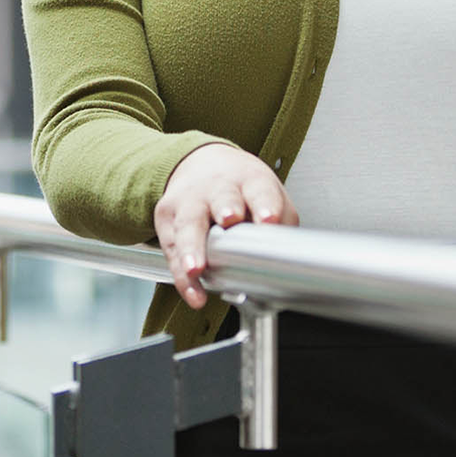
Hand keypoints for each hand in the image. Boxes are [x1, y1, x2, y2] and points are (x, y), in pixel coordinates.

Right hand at [153, 143, 298, 308]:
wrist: (200, 164)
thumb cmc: (240, 187)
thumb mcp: (267, 194)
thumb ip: (281, 222)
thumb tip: (288, 259)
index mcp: (249, 180)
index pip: (259, 190)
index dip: (265, 205)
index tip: (269, 220)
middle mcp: (217, 187)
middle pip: (221, 198)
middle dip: (226, 209)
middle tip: (230, 220)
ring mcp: (189, 201)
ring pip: (189, 224)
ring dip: (192, 247)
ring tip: (196, 268)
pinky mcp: (167, 218)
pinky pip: (173, 252)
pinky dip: (184, 277)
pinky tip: (194, 292)